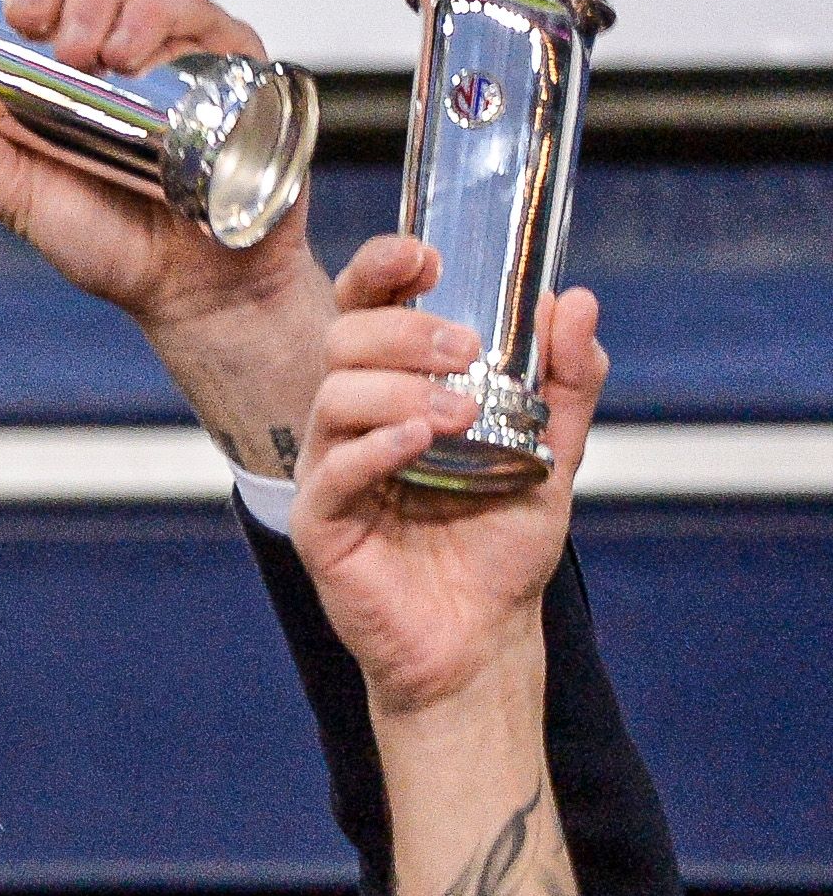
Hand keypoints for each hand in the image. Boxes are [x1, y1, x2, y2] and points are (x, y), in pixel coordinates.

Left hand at [0, 0, 335, 469]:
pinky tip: (137, 53)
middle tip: (30, 17)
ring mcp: (177, 43)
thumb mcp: (13, 194)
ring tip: (86, 50)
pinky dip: (168, 19)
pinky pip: (208, 15)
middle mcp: (115, 31)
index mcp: (54, 47)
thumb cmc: (102, 234)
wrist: (188, 289)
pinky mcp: (234, 63)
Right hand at [292, 233, 603, 716]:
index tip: (427, 257)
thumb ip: (568, 380)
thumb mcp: (555, 451)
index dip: (382, 270)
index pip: (368, 310)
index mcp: (397, 393)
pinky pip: (333, 470)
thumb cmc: (500, 547)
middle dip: (403, 330)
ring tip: (459, 416)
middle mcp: (355, 424)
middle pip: (342, 339)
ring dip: (399, 389)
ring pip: (333, 395)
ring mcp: (332, 472)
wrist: (483, 637)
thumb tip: (574, 301)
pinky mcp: (322, 525)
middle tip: (466, 350)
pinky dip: (376, 447)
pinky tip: (421, 442)